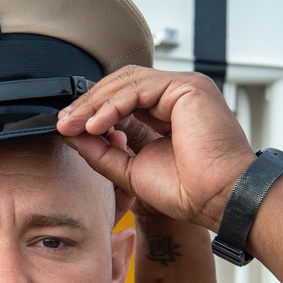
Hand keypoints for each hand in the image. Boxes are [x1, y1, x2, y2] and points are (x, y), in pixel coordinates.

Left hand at [57, 67, 254, 230]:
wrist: (219, 200)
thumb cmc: (190, 191)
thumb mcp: (130, 170)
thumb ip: (102, 150)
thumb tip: (71, 133)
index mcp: (166, 114)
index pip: (121, 99)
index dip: (92, 111)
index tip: (67, 128)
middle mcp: (176, 96)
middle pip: (121, 85)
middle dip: (88, 104)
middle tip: (64, 123)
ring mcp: (184, 88)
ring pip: (127, 82)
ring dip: (95, 103)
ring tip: (74, 125)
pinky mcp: (188, 87)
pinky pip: (139, 88)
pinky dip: (113, 105)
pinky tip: (96, 124)